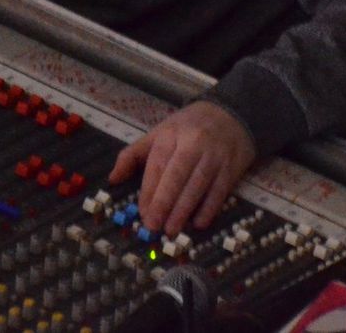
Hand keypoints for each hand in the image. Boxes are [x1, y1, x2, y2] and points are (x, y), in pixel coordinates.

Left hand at [108, 101, 255, 237]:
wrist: (229, 114)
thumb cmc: (187, 128)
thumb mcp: (158, 134)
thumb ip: (132, 155)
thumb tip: (113, 178)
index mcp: (170, 135)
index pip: (157, 165)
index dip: (149, 191)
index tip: (142, 212)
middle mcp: (193, 144)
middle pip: (177, 175)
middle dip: (164, 203)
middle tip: (153, 226)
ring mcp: (214, 155)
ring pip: (197, 184)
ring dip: (184, 209)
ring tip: (171, 229)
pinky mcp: (231, 167)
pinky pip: (220, 190)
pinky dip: (209, 208)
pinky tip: (198, 223)